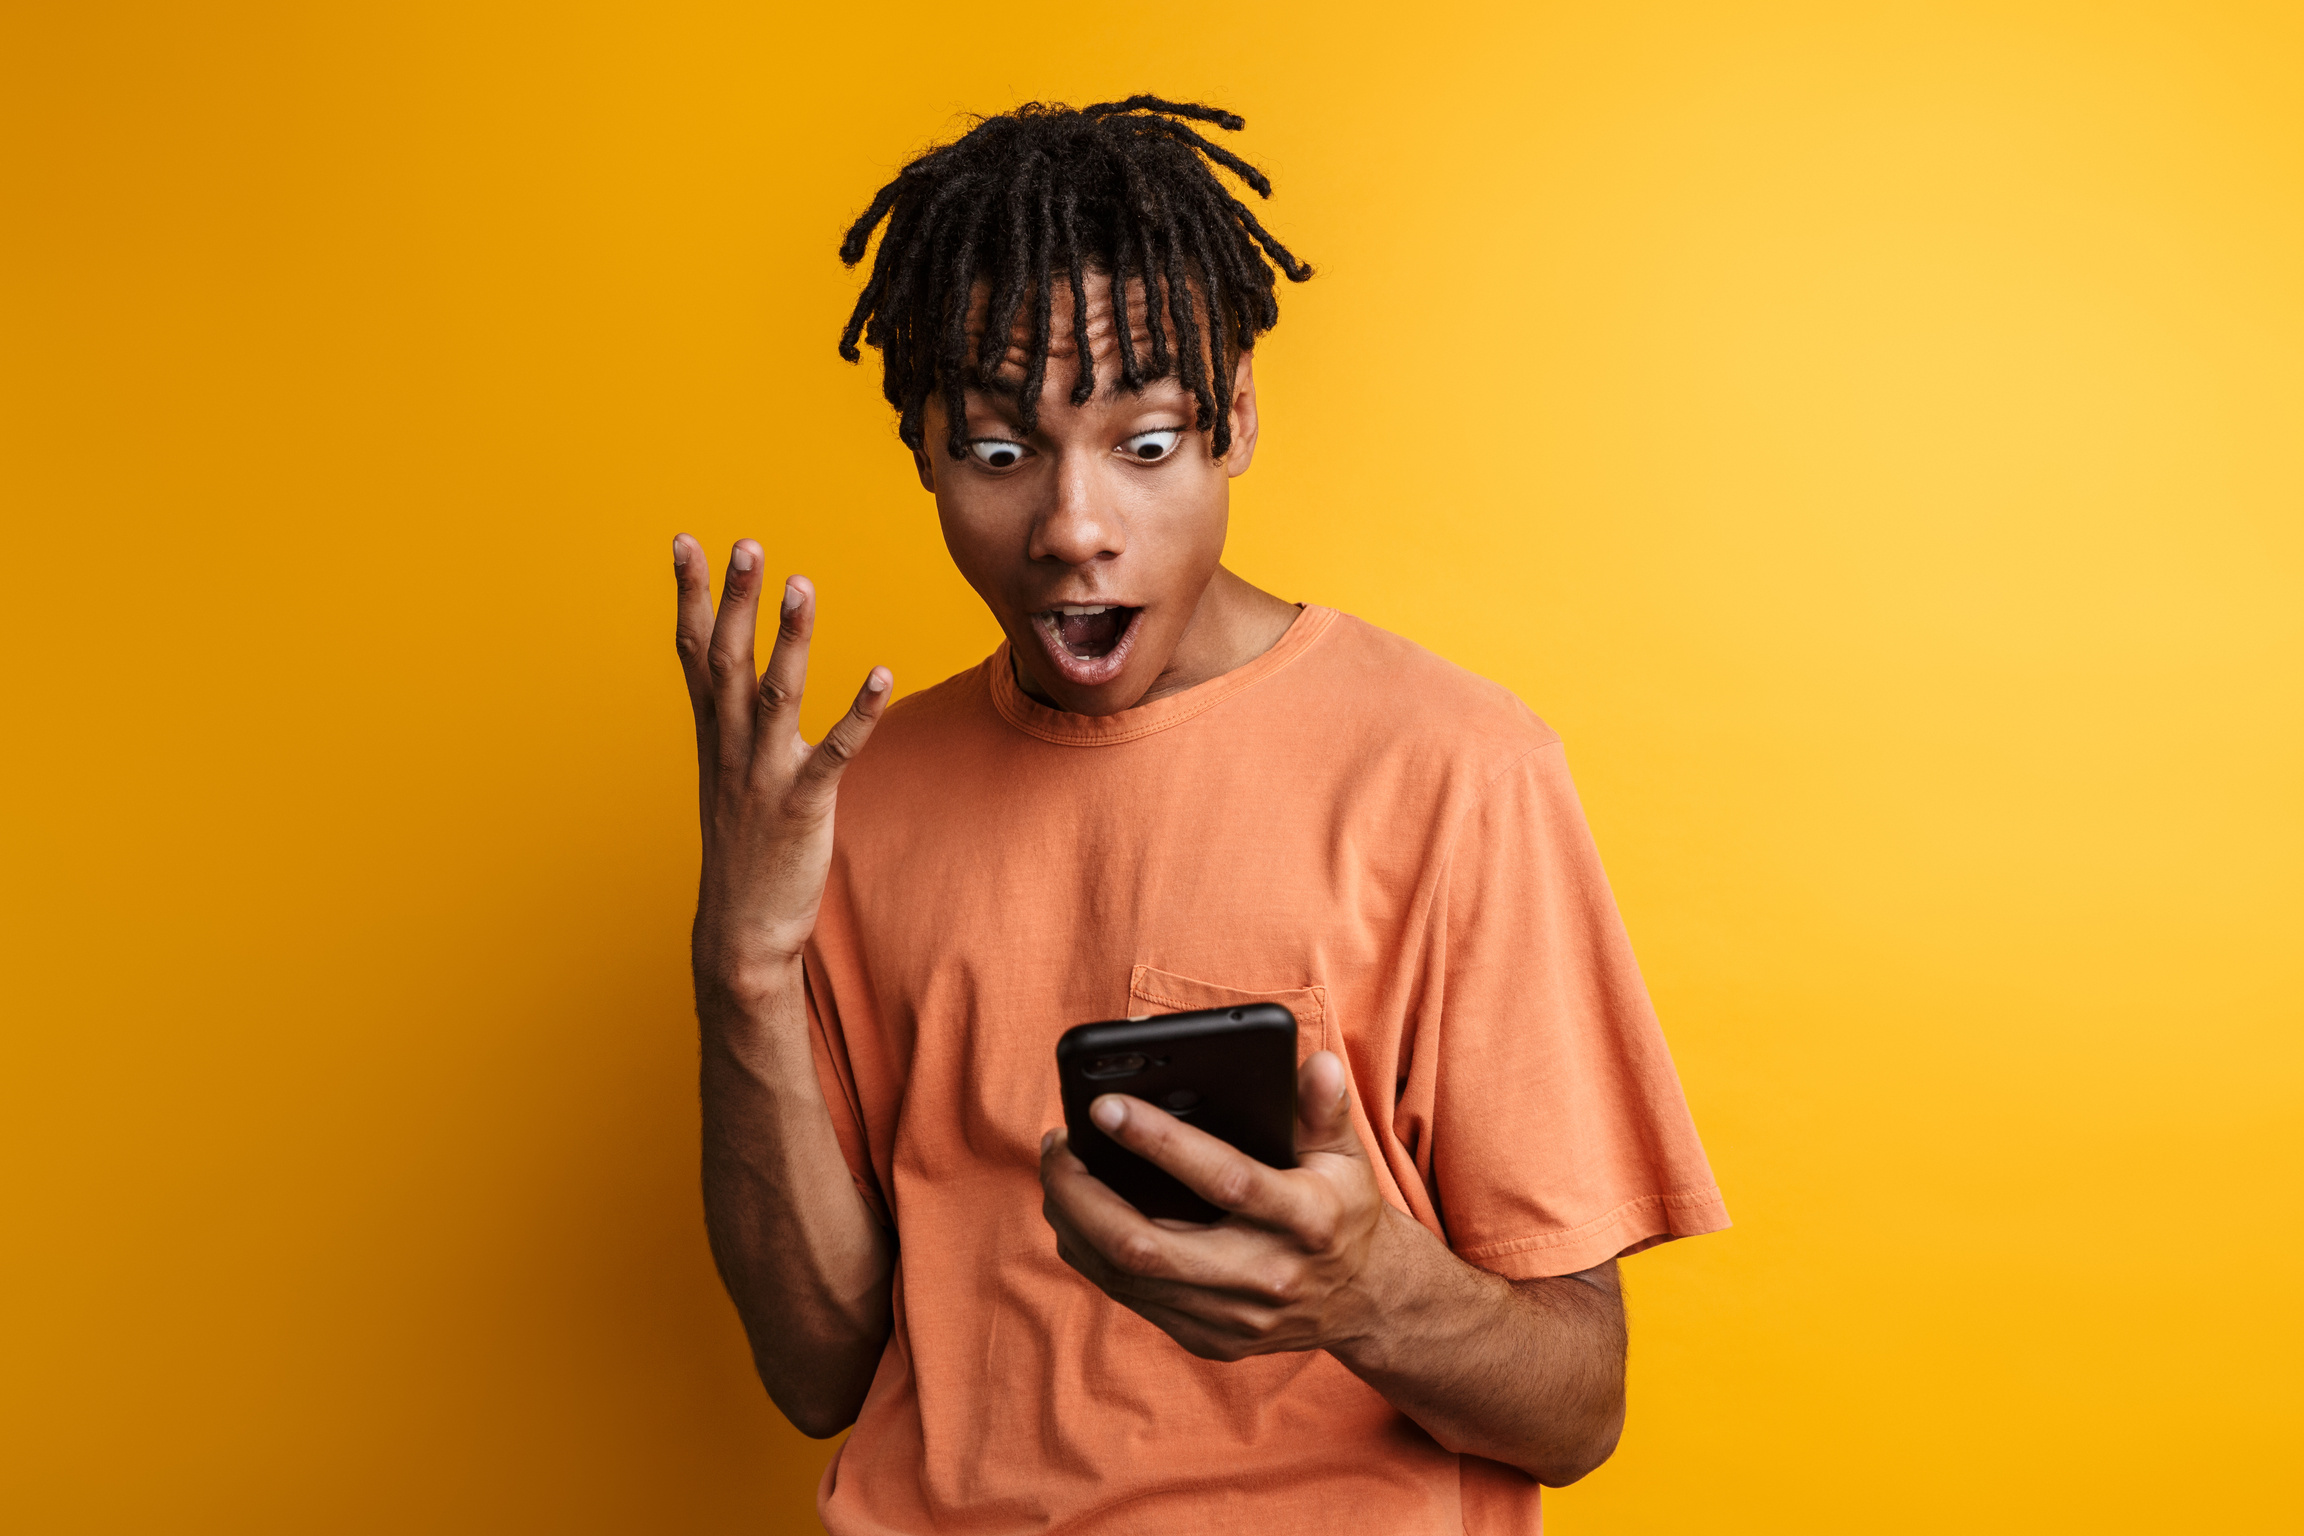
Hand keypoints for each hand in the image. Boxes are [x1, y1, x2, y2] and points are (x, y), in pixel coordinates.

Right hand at [672, 535, 890, 1000]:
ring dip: (790, 639)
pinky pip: (833, 751)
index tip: (685, 540)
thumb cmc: (743, 851)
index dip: (690, 595)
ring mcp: (763, 776)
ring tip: (802, 585)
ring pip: (774, 694)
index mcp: (712, 736)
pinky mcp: (802, 805)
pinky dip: (858, 712)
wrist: (740, 933)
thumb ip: (732, 726)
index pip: (694, 652)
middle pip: (727, 660)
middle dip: (733, 599)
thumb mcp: (728, 778)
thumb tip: (740, 684)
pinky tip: (881, 674)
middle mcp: (730, 748)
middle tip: (745, 543)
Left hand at [1037, 1050, 1401, 1361]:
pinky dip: (1092, 1254)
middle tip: (1056, 1145)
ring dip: (1076, 1223)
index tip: (1105, 1106)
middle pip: (1148, 1246)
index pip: (1224, 1180)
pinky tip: (1078, 1214)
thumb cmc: (1343, 1211)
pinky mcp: (1209, 1340)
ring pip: (1126, 1278)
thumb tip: (1316, 1063)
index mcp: (1306, 1220)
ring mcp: (1234, 1317)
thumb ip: (1325, 1108)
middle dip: (1084, 1195)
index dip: (1160, 1142)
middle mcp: (1266, 1276)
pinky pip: (1131, 1299)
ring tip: (1058, 1172)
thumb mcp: (1347, 1155)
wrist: (1365, 1302)